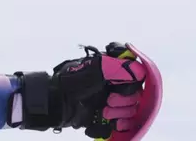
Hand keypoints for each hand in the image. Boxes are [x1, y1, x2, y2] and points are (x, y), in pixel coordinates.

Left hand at [12, 42, 146, 138]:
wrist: (56, 103)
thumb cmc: (71, 83)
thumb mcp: (94, 70)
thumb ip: (117, 68)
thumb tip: (139, 70)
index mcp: (112, 71)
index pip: (136, 77)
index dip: (131, 85)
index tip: (119, 89)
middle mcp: (113, 86)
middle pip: (135, 96)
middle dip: (124, 102)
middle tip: (108, 102)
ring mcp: (110, 102)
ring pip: (130, 111)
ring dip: (120, 114)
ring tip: (104, 112)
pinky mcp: (107, 117)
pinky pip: (122, 124)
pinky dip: (118, 125)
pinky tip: (110, 123)